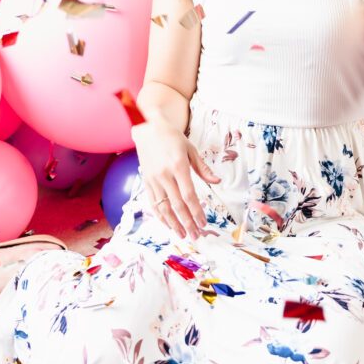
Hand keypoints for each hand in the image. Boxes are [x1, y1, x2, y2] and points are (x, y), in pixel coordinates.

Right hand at [132, 117, 220, 239]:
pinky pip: (153, 202)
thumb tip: (217, 181)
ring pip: (164, 207)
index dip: (197, 211)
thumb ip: (203, 168)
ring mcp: (153, 179)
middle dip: (187, 222)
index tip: (204, 223)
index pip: (189, 195)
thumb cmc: (172, 137)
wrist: (148, 128)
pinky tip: (168, 224)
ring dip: (173, 224)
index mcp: (178, 166)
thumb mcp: (190, 149)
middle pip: (177, 205)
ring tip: (183, 235)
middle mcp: (165, 175)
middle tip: (196, 236)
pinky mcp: (146, 181)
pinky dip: (160, 216)